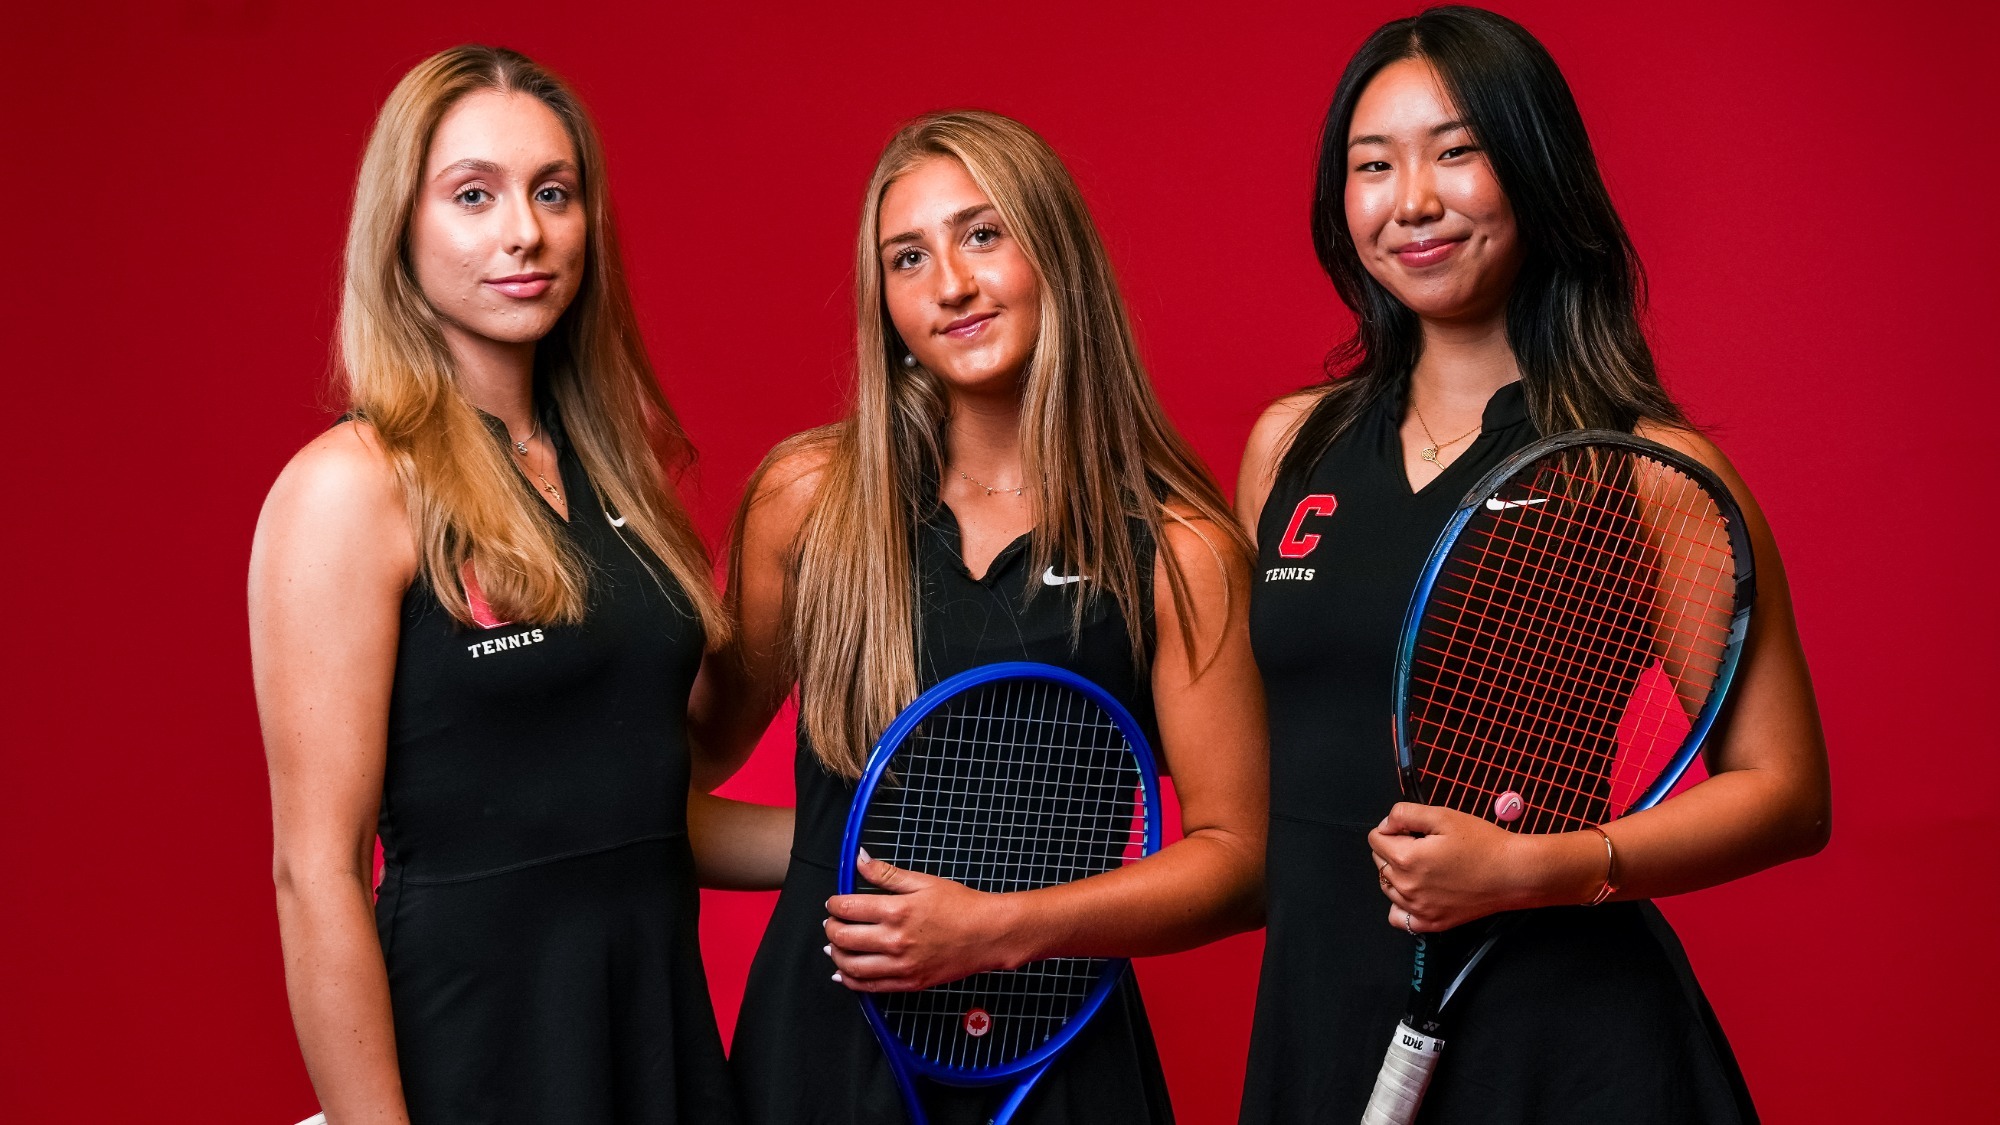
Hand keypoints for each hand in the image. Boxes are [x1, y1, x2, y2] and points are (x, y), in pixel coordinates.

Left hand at [823, 850, 1027, 992]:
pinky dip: (850, 980)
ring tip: (836, 945)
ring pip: (850, 966)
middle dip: (831, 928)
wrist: (988, 934)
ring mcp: (901, 966)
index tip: (834, 903)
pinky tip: (844, 972)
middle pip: (843, 938)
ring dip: (835, 955)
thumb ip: (886, 873)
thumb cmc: (960, 906)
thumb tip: (860, 859)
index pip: (847, 909)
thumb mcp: (923, 881)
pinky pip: (868, 987)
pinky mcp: (908, 983)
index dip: (834, 904)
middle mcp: (895, 940)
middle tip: (833, 922)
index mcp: (897, 911)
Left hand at [1368, 802, 1547, 931]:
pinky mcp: (1431, 923)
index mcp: (1406, 859)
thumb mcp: (1443, 816)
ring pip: (1387, 887)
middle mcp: (1407, 887)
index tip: (1412, 829)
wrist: (1513, 873)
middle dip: (1394, 849)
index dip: (1392, 828)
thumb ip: (1405, 814)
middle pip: (1379, 862)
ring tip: (1426, 866)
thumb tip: (1385, 825)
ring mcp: (1418, 909)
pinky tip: (1418, 892)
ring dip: (1397, 874)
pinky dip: (1401, 905)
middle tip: (1425, 845)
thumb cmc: (1483, 843)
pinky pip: (1399, 917)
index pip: (1375, 839)